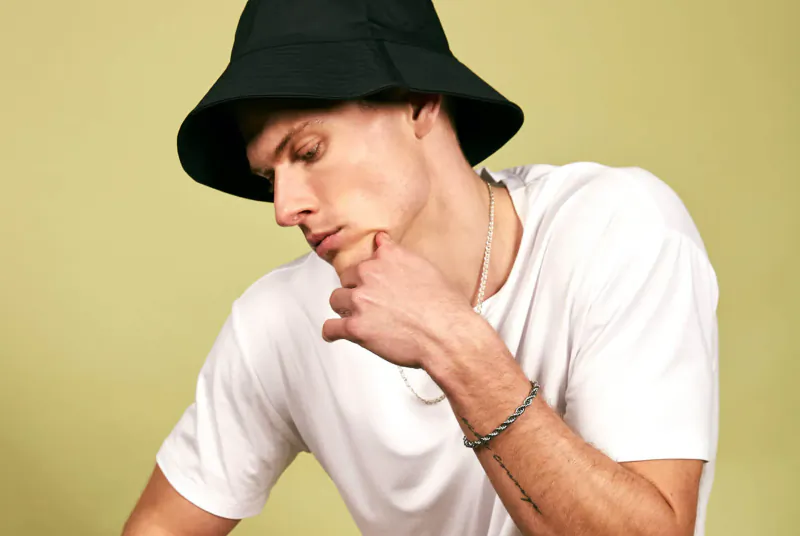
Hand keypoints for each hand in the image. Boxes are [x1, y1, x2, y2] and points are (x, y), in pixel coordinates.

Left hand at [322, 232, 481, 368]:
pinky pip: (330, 328)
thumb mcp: (425, 267)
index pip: (365, 258)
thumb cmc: (444, 306)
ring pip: (336, 299)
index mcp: (388, 257)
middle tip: (371, 304)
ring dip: (345, 308)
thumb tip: (382, 240)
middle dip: (356, 290)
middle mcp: (370, 274)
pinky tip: (335, 334)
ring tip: (358, 318)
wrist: (447, 334)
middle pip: (347, 278)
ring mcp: (360, 300)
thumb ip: (398, 254)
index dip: (368, 273)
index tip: (370, 280)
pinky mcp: (355, 327)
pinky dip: (331, 332)